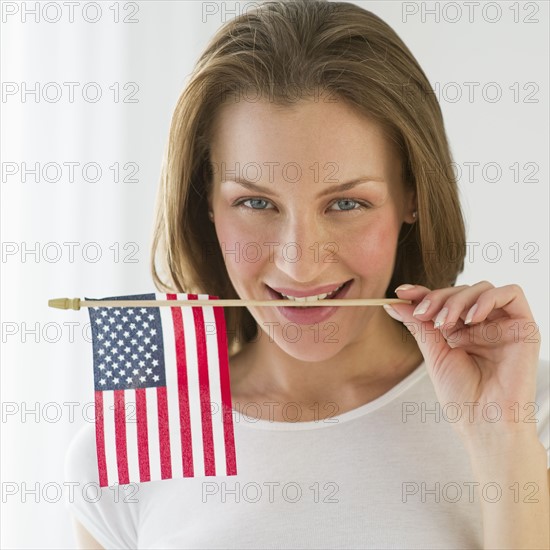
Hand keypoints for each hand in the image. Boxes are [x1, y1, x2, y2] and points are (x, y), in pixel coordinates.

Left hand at [387, 282, 540, 439]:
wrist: (484, 421)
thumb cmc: (461, 395)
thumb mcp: (434, 353)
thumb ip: (418, 324)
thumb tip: (394, 302)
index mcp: (462, 330)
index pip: (444, 299)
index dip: (423, 292)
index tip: (401, 292)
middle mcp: (483, 325)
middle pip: (461, 290)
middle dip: (439, 298)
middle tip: (424, 315)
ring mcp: (503, 325)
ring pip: (482, 288)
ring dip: (458, 300)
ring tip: (446, 323)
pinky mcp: (524, 327)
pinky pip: (512, 293)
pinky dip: (488, 299)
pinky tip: (471, 319)